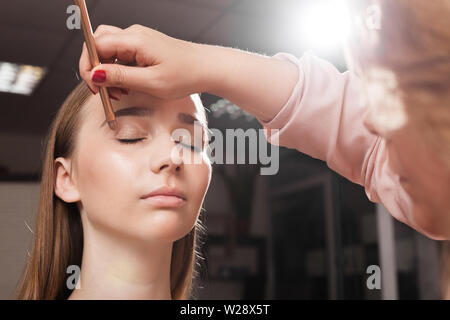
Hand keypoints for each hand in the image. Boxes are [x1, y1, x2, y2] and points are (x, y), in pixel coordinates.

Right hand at [79, 24, 204, 98]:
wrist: (206, 68)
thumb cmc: (186, 74)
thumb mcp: (152, 82)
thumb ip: (121, 77)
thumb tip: (94, 74)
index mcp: (135, 39)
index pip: (95, 45)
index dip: (89, 67)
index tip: (94, 87)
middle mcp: (134, 35)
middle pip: (98, 45)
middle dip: (95, 69)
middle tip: (103, 92)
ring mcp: (139, 39)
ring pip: (109, 51)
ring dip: (107, 73)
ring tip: (119, 93)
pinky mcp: (143, 47)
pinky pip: (121, 56)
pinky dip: (118, 71)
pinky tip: (127, 87)